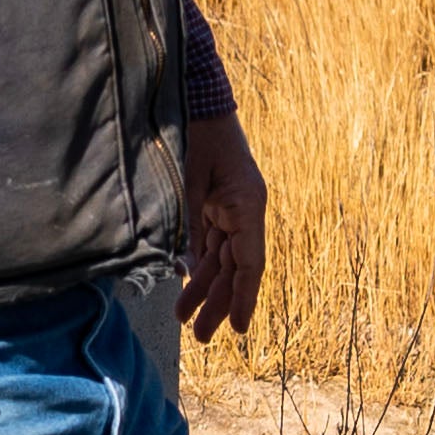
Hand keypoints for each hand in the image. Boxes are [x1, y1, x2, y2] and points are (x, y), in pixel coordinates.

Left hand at [179, 97, 269, 344]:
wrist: (194, 96)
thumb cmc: (192, 133)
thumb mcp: (188, 183)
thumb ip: (188, 226)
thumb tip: (184, 269)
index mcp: (247, 206)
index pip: (250, 263)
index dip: (245, 298)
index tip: (241, 330)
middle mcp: (244, 211)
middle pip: (235, 267)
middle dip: (219, 303)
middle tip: (201, 337)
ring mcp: (230, 207)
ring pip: (221, 258)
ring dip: (204, 287)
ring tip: (184, 319)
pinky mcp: (215, 204)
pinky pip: (210, 242)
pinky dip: (199, 264)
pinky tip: (186, 285)